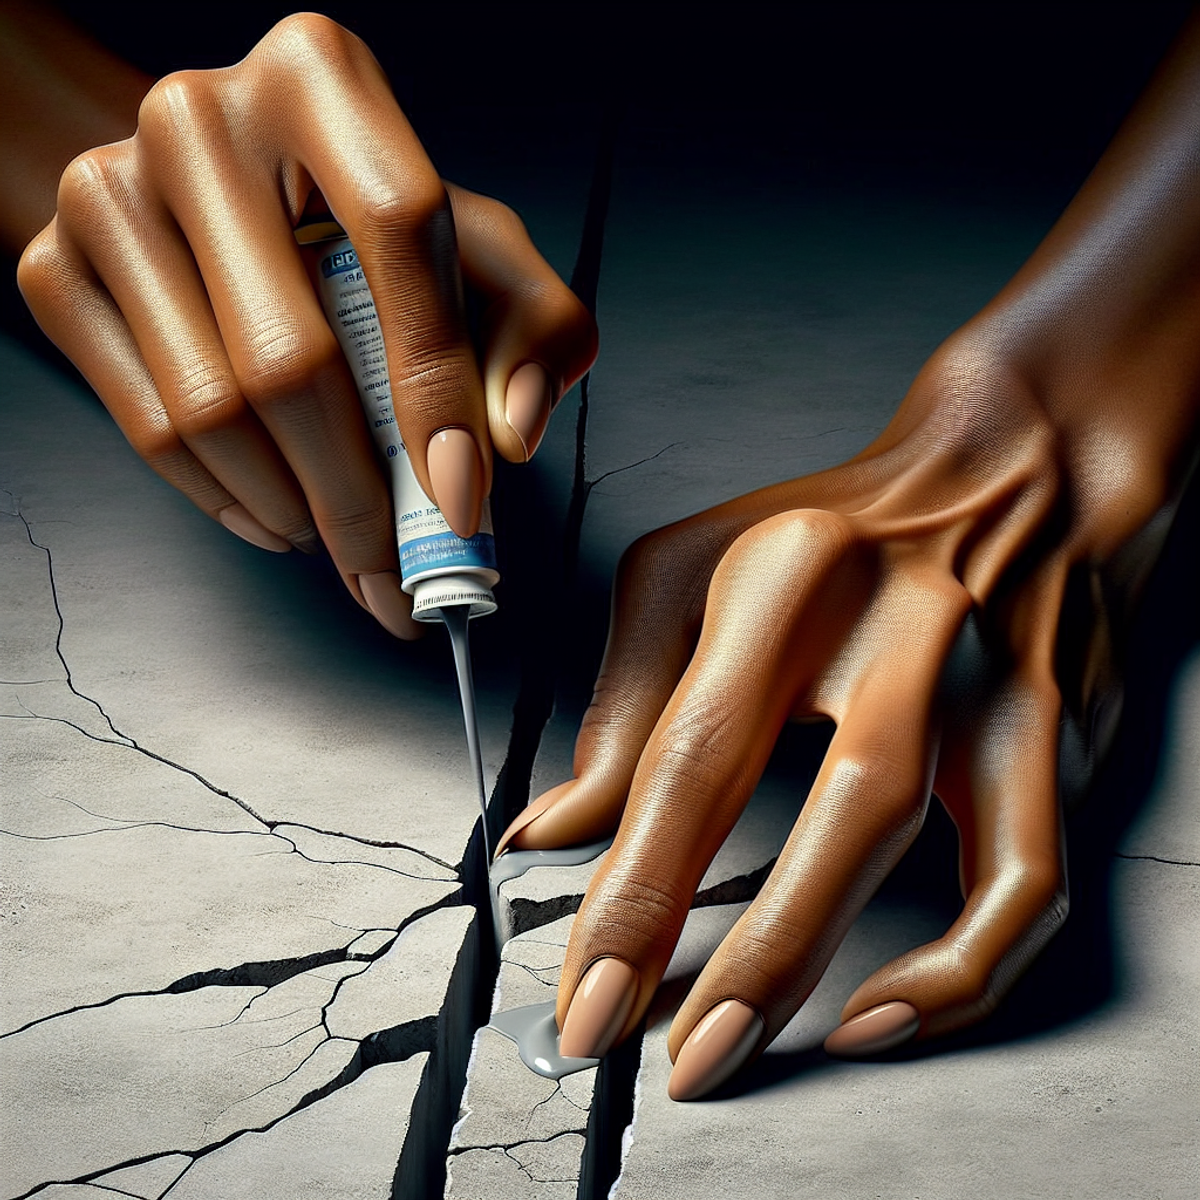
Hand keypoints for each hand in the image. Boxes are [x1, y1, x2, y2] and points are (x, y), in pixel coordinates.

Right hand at [12, 13, 596, 635]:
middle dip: (357, 495)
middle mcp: (201, 118)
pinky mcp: (57, 267)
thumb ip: (536, 331)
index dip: (436, 382)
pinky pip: (148, 428)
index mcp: (323, 80)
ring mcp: (110, 191)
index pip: (399, 231)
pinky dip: (225, 499)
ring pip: (211, 410)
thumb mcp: (481, 256)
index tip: (460, 496)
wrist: (226, 197)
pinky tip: (278, 512)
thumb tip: (508, 433)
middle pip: (289, 356)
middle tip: (396, 566)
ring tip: (340, 535)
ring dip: (294, 508)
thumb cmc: (370, 232)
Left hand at [496, 12, 1199, 1097]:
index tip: (589, 990)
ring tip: (745, 1045)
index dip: (637, 886)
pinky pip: (1031, 873)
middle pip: (833, 802)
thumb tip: (552, 833)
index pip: (700, 750)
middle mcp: (902, 621)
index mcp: (787, 572)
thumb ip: (619, 702)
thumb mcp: (686, 572)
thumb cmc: (823, 526)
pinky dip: (967, 967)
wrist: (999, 470)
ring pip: (944, 843)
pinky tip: (883, 1012)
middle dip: (744, 949)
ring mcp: (994, 675)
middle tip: (662, 1050)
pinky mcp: (1055, 727)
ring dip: (839, 961)